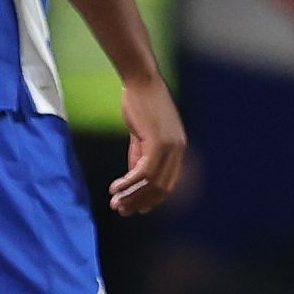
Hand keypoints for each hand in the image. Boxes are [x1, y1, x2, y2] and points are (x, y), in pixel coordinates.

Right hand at [111, 76, 186, 214]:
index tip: (136, 209)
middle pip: (161, 187)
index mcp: (178, 149)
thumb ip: (139, 156)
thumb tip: (134, 180)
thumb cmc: (141, 105)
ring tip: (116, 203)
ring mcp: (170, 147)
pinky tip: (115, 188)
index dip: (152, 199)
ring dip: (132, 196)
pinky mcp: (158, 143)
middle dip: (140, 202)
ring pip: (151, 183)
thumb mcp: (141, 136)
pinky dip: (128, 183)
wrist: (141, 82)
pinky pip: (142, 171)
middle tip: (122, 211)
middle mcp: (178, 150)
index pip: (169, 183)